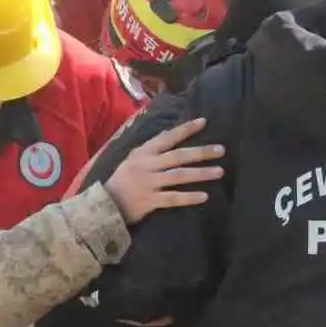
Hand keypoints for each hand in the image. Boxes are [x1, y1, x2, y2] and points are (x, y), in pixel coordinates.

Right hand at [102, 118, 224, 224]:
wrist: (104, 204)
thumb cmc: (123, 180)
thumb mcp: (133, 160)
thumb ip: (152, 151)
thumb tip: (174, 137)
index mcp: (143, 153)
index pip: (167, 137)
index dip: (185, 129)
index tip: (204, 122)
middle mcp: (147, 165)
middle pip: (178, 156)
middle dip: (201, 152)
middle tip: (221, 150)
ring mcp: (148, 183)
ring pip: (179, 176)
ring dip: (200, 173)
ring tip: (220, 171)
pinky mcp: (149, 201)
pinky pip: (173, 198)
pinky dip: (189, 197)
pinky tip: (204, 196)